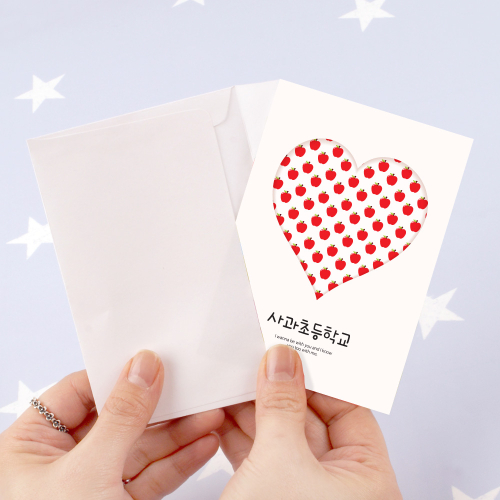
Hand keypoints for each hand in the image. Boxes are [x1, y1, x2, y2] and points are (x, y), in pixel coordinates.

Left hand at [0, 350, 223, 499]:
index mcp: (32, 445)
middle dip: (161, 407)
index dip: (117, 373)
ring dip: (178, 433)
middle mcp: (61, 462)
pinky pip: (151, 475)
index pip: (79, 390)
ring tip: (209, 414)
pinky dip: (179, 461)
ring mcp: (92, 484)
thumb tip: (144, 367)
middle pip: (117, 417)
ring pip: (140, 446)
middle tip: (193, 388)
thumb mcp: (86, 474)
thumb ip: (120, 416)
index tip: (154, 360)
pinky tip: (203, 444)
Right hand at [217, 345, 401, 499]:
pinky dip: (242, 435)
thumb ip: (281, 405)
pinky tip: (226, 415)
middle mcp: (340, 486)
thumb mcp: (282, 462)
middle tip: (260, 361)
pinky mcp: (274, 497)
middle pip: (312, 418)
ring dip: (257, 410)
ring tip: (238, 381)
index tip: (294, 353)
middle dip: (281, 389)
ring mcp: (304, 491)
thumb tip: (282, 362)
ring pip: (282, 436)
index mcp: (365, 479)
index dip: (320, 376)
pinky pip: (262, 455)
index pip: (348, 407)